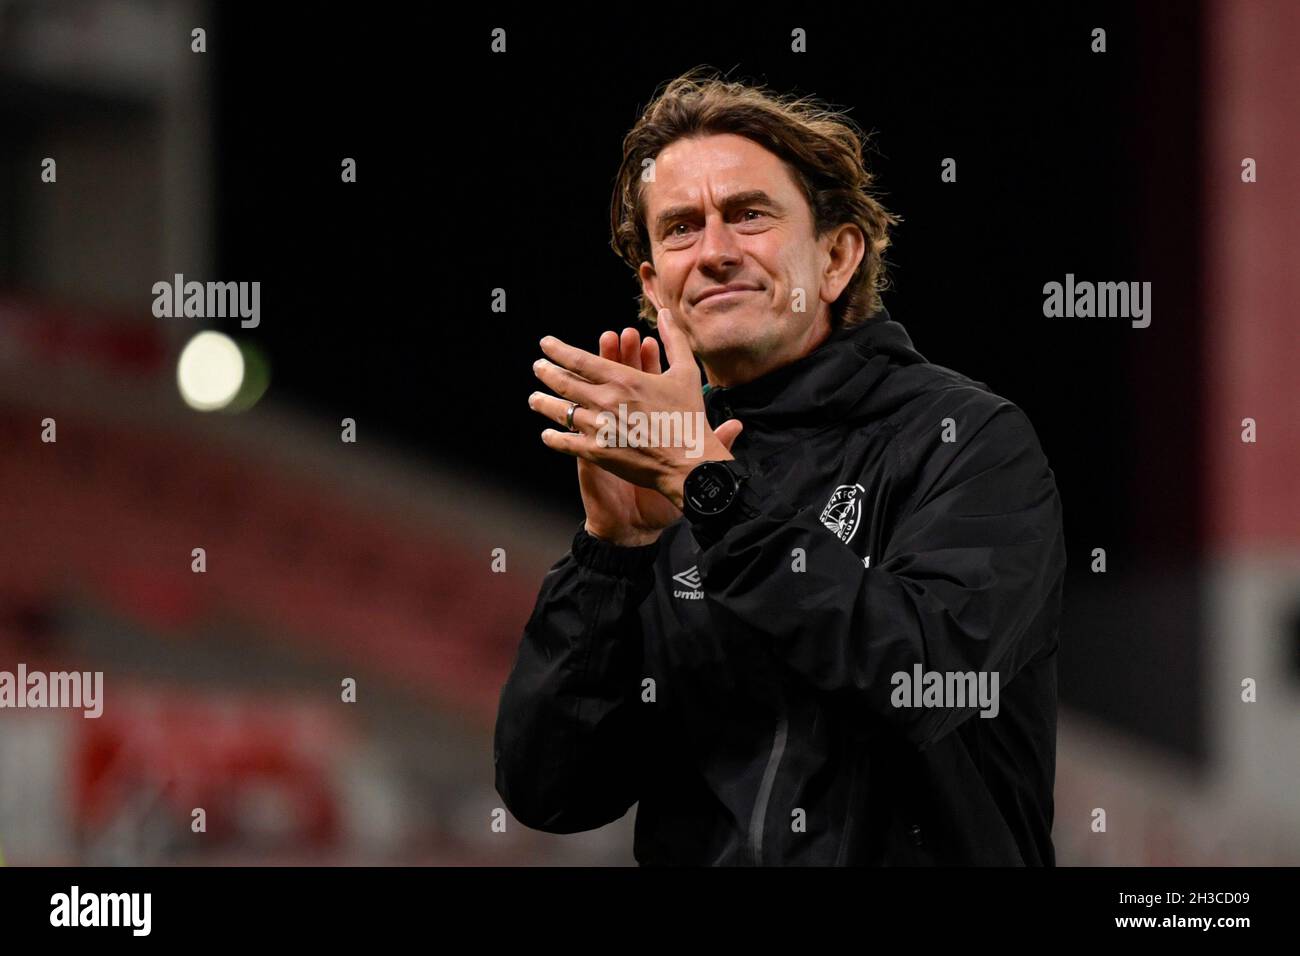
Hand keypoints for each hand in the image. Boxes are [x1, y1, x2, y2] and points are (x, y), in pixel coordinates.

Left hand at [529, 310, 742, 545]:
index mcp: (623, 379)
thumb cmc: (689, 417)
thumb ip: (673, 340)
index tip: (545, 345)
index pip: (579, 359)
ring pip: (561, 412)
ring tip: (534, 399)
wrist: (689, 462)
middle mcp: (605, 401)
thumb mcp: (685, 372)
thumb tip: (667, 314)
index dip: (558, 350)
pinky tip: (547, 434)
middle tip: (537, 368)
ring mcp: (599, 428)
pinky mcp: (598, 452)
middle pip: (564, 383)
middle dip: (546, 373)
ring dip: (544, 404)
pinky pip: (567, 443)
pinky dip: (554, 438)